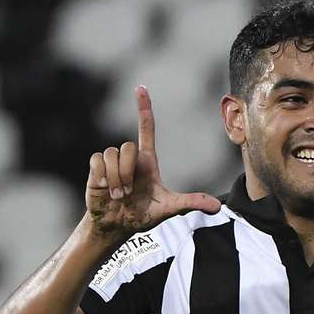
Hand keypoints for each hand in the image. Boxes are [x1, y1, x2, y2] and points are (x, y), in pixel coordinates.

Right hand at [85, 85, 221, 240]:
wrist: (116, 225)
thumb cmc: (142, 215)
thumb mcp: (169, 209)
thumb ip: (191, 203)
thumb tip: (217, 207)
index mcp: (148, 161)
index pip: (146, 128)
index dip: (144, 108)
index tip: (140, 88)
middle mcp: (130, 158)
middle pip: (128, 146)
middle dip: (127, 172)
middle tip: (127, 193)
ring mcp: (112, 162)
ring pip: (112, 154)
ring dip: (115, 178)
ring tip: (117, 195)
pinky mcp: (97, 168)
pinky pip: (98, 161)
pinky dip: (102, 177)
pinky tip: (104, 189)